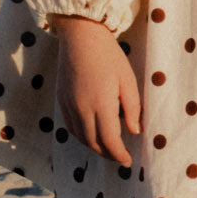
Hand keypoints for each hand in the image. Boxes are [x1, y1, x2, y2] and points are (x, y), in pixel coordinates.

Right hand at [53, 15, 142, 165]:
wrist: (80, 36)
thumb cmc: (109, 55)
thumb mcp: (128, 80)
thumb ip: (132, 108)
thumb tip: (135, 131)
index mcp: (101, 103)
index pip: (109, 140)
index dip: (119, 154)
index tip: (128, 161)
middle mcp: (81, 108)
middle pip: (93, 143)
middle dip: (108, 154)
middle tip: (121, 158)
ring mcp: (68, 104)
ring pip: (80, 137)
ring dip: (95, 147)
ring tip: (109, 149)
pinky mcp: (61, 99)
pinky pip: (70, 127)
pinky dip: (82, 136)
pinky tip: (91, 135)